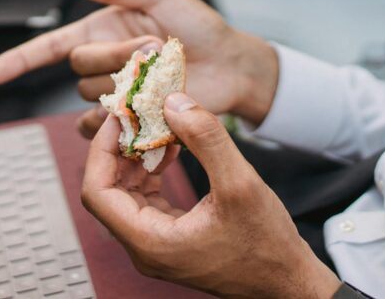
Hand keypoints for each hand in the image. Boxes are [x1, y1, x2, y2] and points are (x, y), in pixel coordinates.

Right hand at [0, 0, 278, 135]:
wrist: (231, 64)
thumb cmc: (198, 25)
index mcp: (102, 33)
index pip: (50, 48)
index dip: (18, 60)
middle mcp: (103, 64)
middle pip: (79, 67)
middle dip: (114, 55)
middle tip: (154, 48)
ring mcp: (116, 94)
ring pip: (93, 95)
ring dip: (128, 82)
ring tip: (163, 74)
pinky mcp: (130, 120)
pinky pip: (103, 127)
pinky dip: (115, 119)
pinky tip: (140, 108)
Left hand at [81, 92, 340, 297]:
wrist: (287, 281)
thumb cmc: (267, 245)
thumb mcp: (240, 184)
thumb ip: (206, 140)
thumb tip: (173, 103)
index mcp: (149, 242)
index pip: (97, 191)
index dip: (101, 149)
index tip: (119, 117)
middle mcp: (144, 247)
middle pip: (107, 190)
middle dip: (118, 148)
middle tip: (135, 114)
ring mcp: (155, 244)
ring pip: (125, 193)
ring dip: (135, 157)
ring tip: (155, 126)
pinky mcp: (169, 238)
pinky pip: (146, 199)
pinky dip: (151, 171)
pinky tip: (170, 149)